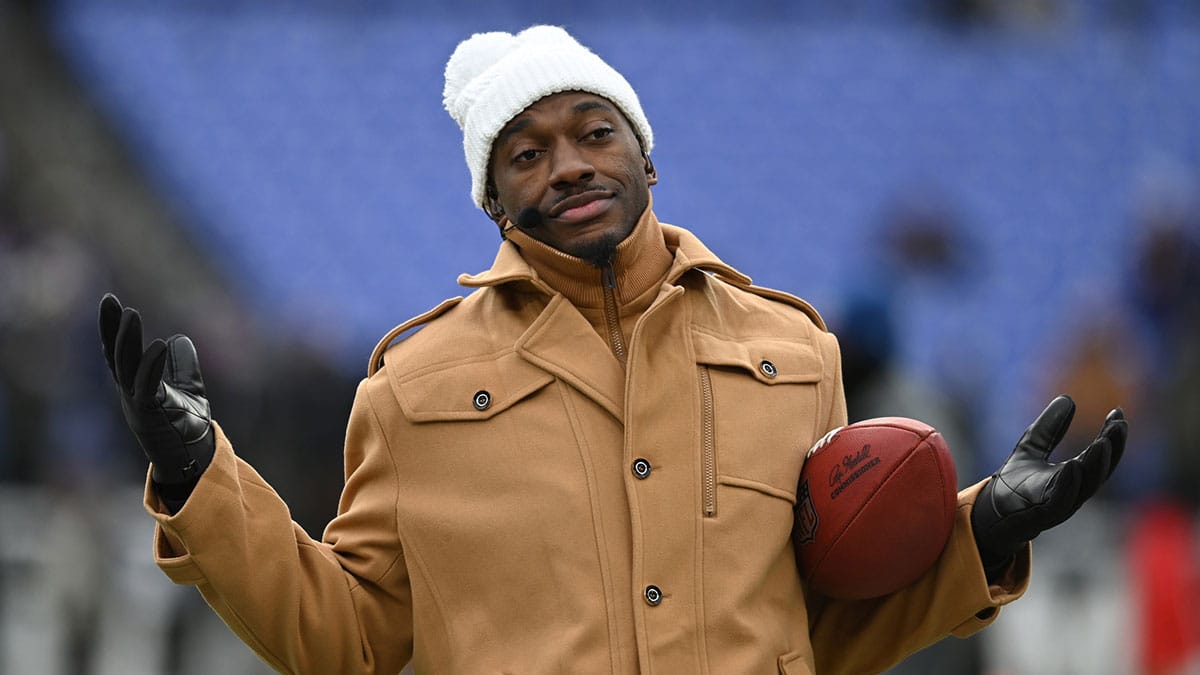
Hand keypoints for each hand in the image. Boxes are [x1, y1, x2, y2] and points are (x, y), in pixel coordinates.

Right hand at [99, 293, 213, 507]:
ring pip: (125, 368)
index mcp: (135, 385)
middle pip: (114, 356)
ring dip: (127, 341)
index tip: (110, 302)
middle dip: (111, 329)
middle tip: (110, 302)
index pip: (118, 352)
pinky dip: (152, 365)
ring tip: (130, 315)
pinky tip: (160, 344)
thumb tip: (179, 338)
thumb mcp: (187, 388)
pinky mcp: (150, 416)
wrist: (194, 459)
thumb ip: (182, 365)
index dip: (112, 328)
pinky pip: (146, 386)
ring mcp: (137, 405)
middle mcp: (130, 394)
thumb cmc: (187, 426)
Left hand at [971, 395, 1127, 576]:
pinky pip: (1059, 501)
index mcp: (1073, 476)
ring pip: (1084, 487)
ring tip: (1102, 442)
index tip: (1117, 412)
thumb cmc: (1014, 484)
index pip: (1100, 455)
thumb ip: (1049, 428)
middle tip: (1118, 424)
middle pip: (1099, 470)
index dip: (1112, 436)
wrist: (990, 515)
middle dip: (1112, 448)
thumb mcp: (1031, 448)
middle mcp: (1072, 491)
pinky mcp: (1041, 515)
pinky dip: (1068, 485)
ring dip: (1095, 465)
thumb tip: (1067, 399)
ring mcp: (1059, 505)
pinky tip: (1073, 466)